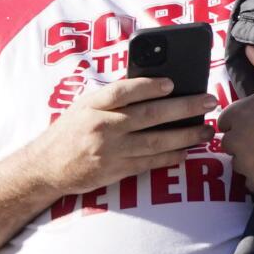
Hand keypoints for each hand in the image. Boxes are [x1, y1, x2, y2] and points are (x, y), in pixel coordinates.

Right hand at [26, 75, 217, 195]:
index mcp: (91, 105)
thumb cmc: (68, 133)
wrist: (44, 167)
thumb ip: (111, 98)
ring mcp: (108, 150)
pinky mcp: (113, 170)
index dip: (149, 86)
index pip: (123, 91)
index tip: (173, 83)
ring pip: (155, 141)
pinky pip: (148, 163)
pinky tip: (185, 152)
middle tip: (208, 102)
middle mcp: (100, 126)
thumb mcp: (82, 107)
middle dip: (184, 108)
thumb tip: (152, 88)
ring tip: (205, 131)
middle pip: (149, 115)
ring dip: (185, 135)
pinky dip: (169, 157)